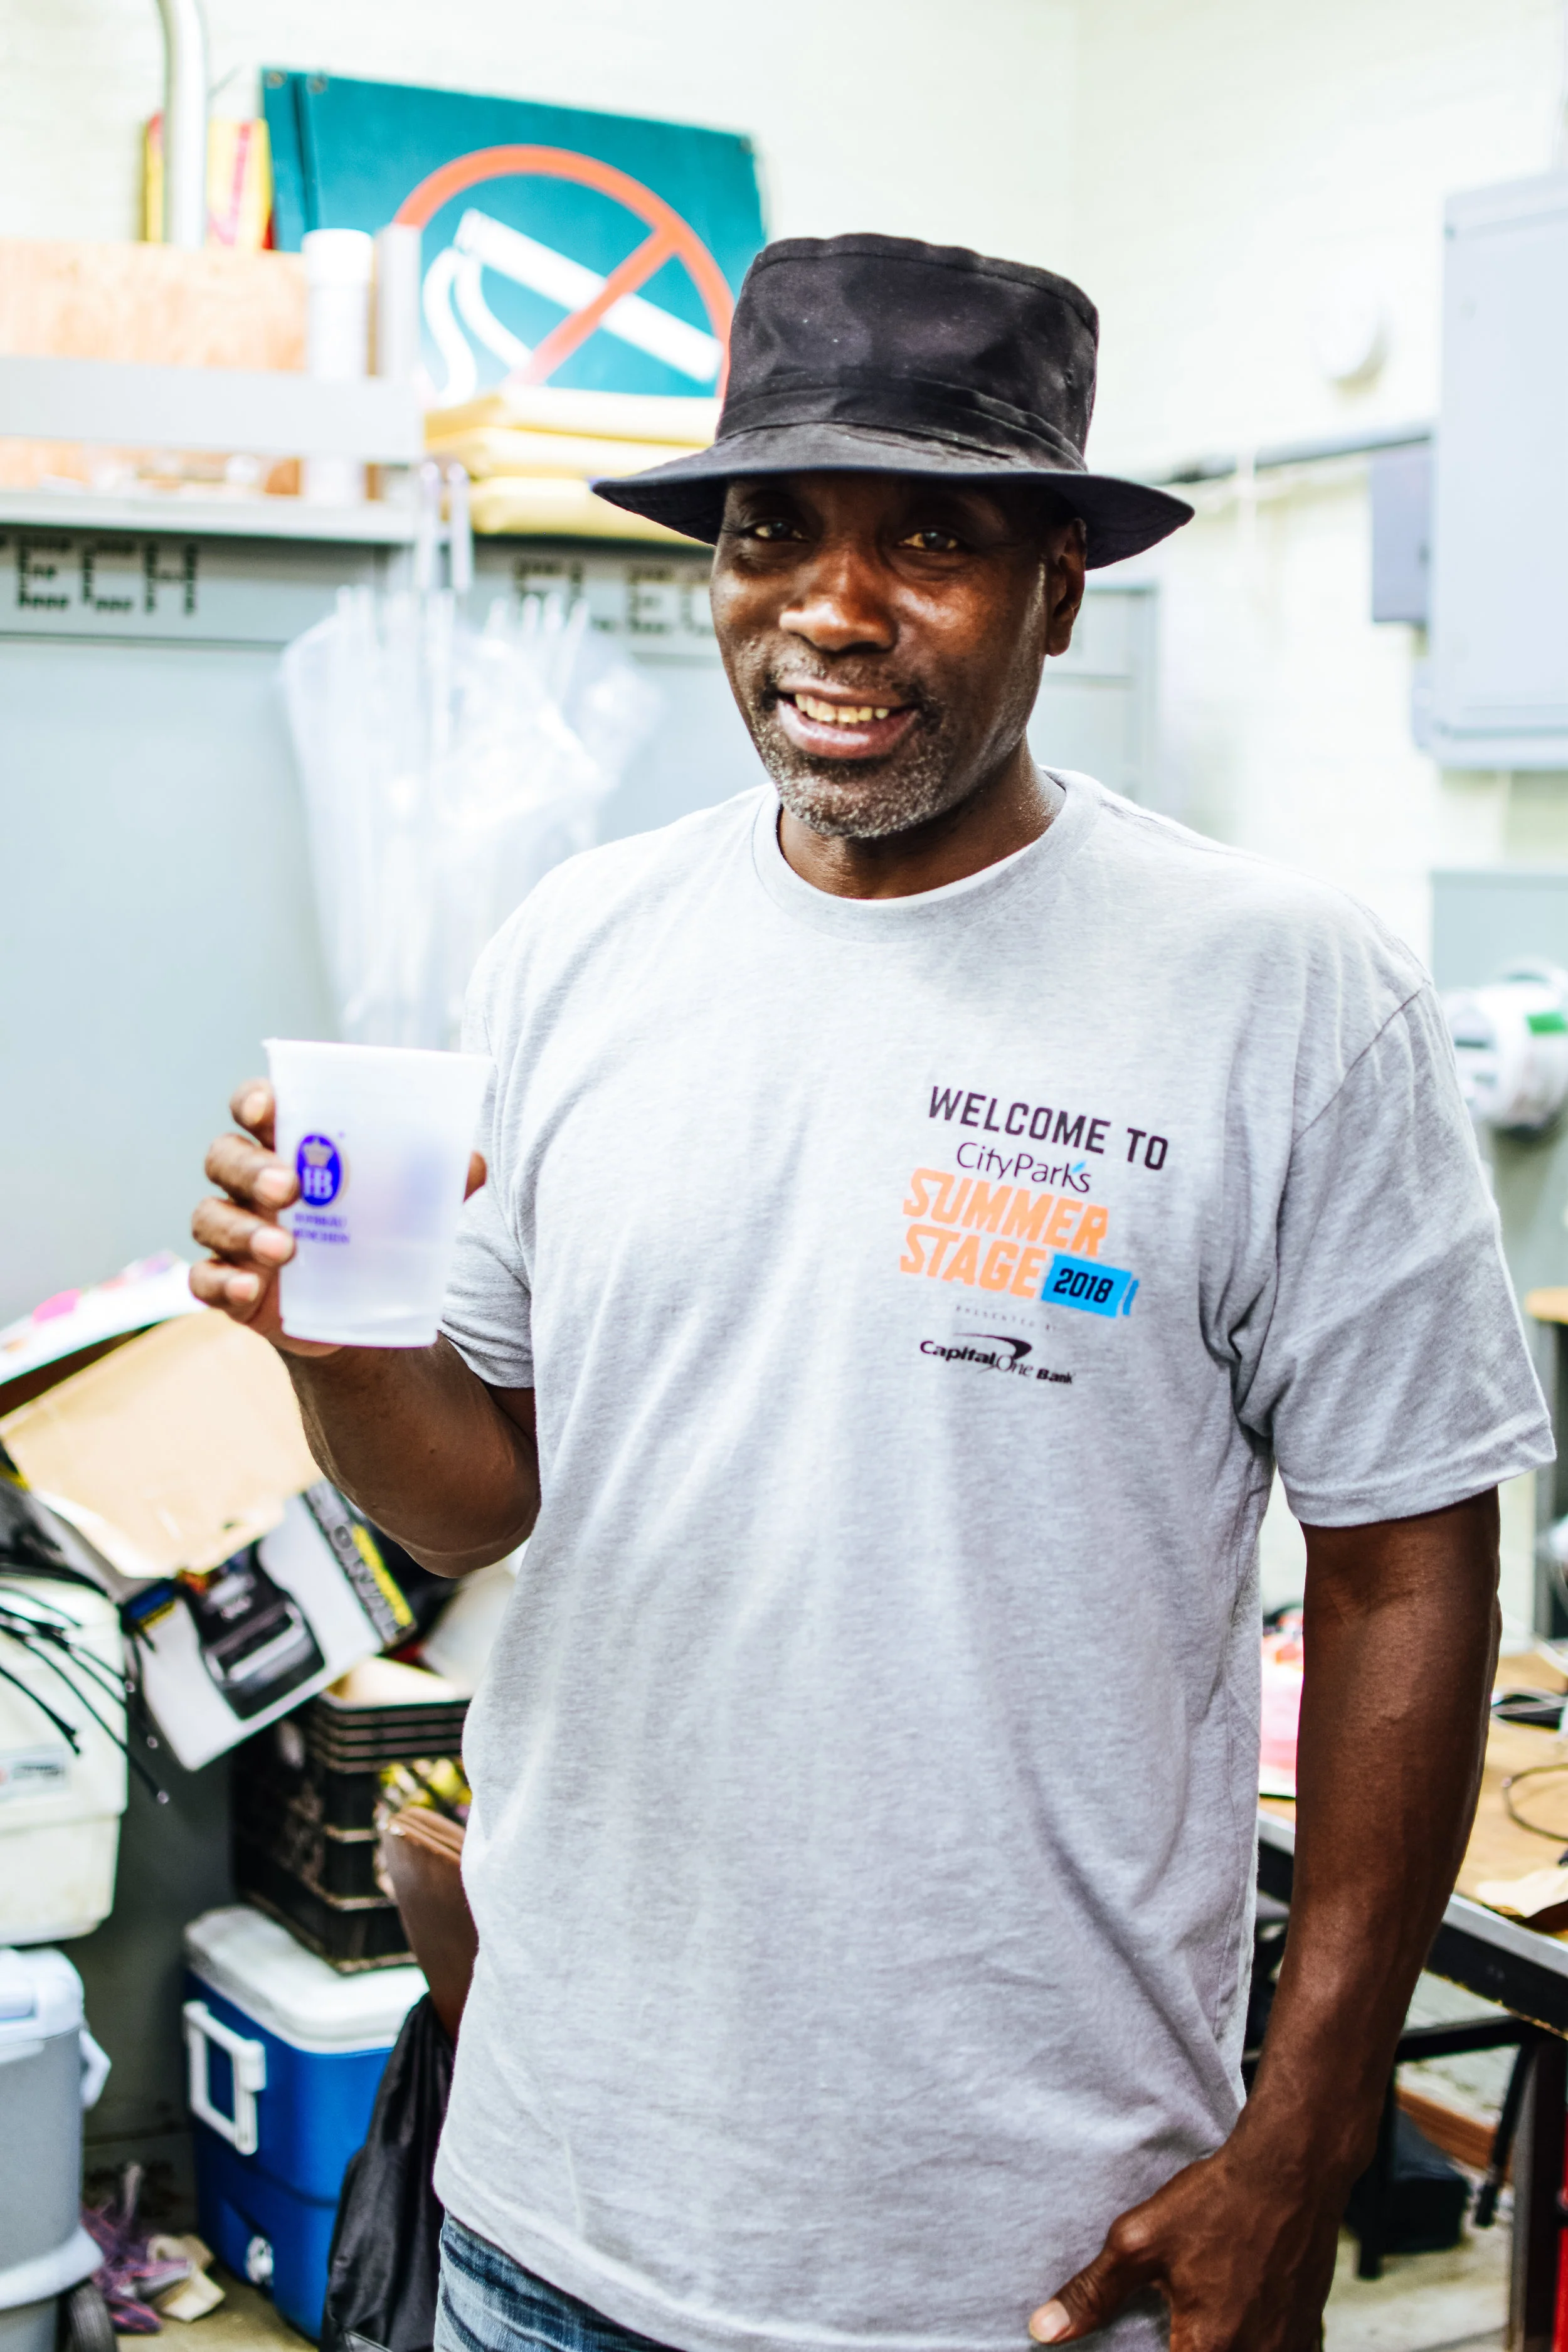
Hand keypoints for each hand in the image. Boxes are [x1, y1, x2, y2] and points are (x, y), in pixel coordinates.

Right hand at [190, 1080, 485, 1357]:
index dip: (253, 1100)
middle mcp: (246, 1183)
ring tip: (286, 1250)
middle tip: (290, 1187)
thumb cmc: (374, 1230)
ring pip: (210, 1217)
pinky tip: (248, 1290)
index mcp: (285, 1145)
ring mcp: (232, 1233)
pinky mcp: (228, 1283)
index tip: (267, 1108)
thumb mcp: (407, 1204)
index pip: (254, 1107)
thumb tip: (472, 1163)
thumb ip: (435, 1181)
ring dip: (243, 1230)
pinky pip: (204, 1279)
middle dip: (251, 1168)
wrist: (359, 1309)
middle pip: (224, 1157)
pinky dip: (221, 1283)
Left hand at [1029, 2134, 1342, 2350]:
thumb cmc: (1218, 2202)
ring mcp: (1289, 2349)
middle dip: (1183, 2347)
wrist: (1289, 2171)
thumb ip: (1093, 2293)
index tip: (1148, 2341)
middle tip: (1171, 2326)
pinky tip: (1239, 2320)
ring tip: (1199, 2322)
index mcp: (1208, 2348)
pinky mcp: (1309, 2334)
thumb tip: (1044, 2330)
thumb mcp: (1140, 2241)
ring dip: (1217, 2346)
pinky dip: (1255, 2344)